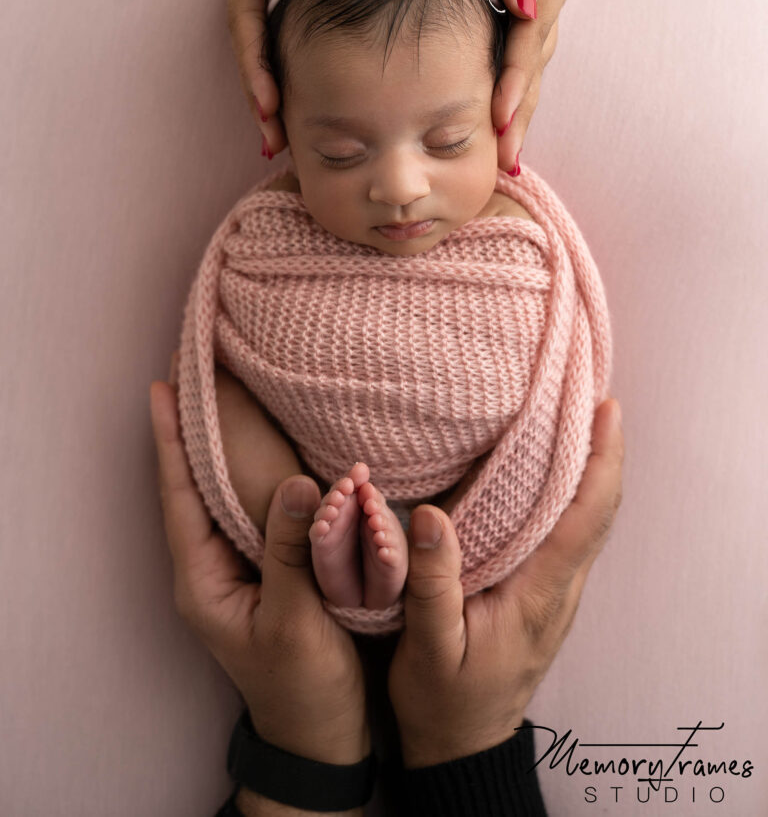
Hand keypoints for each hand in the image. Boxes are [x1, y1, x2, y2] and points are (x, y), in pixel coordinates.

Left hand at [150, 354, 368, 765]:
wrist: (321, 734)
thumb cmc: (304, 687)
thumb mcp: (296, 622)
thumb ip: (292, 554)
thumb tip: (295, 483)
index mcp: (202, 580)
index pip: (180, 496)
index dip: (171, 441)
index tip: (163, 388)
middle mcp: (211, 567)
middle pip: (194, 486)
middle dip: (190, 430)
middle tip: (191, 374)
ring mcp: (238, 568)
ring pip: (223, 494)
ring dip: (221, 445)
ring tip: (219, 394)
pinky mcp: (268, 569)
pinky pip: (255, 509)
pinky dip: (257, 472)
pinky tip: (266, 446)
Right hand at [228, 0, 382, 154]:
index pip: (246, 14)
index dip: (255, 63)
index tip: (269, 104)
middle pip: (248, 41)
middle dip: (258, 93)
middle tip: (272, 142)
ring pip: (261, 44)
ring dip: (268, 91)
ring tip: (279, 139)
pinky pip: (279, 36)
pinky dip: (284, 72)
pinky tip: (296, 104)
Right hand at [388, 398, 623, 766]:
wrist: (464, 746)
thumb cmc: (447, 702)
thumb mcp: (431, 649)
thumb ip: (433, 585)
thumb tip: (430, 516)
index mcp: (541, 593)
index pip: (587, 517)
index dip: (602, 460)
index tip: (606, 409)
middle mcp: (558, 585)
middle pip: (595, 508)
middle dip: (600, 448)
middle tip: (586, 393)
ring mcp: (551, 589)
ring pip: (580, 517)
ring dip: (583, 466)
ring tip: (568, 415)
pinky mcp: (536, 591)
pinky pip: (559, 530)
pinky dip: (560, 489)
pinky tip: (538, 466)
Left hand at [415, 0, 576, 171]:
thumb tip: (526, 0)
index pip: (532, 30)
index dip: (516, 75)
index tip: (499, 115)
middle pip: (535, 57)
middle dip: (520, 109)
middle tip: (505, 157)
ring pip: (529, 64)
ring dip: (518, 111)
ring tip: (505, 157)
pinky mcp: (514, 9)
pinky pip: (515, 57)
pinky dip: (508, 93)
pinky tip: (499, 129)